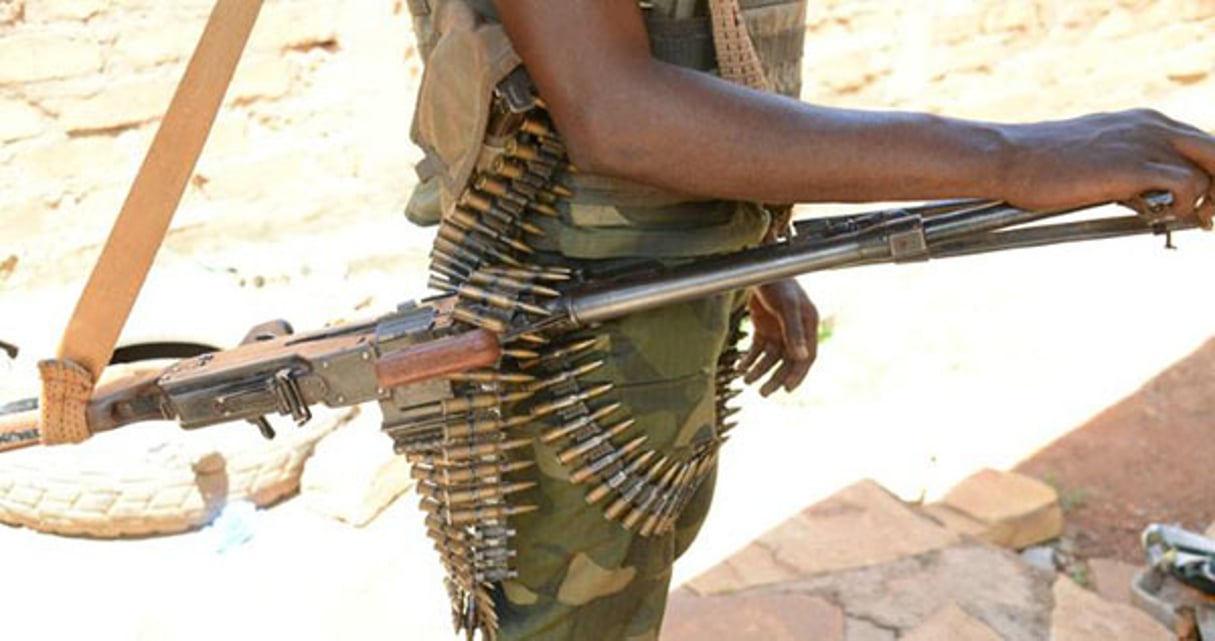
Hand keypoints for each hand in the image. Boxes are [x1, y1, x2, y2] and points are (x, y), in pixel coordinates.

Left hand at [739, 279, 818, 396]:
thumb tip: (802, 358)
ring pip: (770, 358)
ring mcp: (778, 330)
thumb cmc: (779, 282)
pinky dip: (749, 358)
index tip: (787, 389)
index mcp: (808, 326)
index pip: (807, 357)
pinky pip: (757, 349)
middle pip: (788, 361)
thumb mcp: (788, 307)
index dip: (798, 374)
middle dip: (775, 378)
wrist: (759, 266)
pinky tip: (740, 366)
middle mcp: (795, 331)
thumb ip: (794, 332)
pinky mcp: (763, 327)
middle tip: (763, 392)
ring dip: (759, 370)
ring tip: (746, 380)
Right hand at [998, 109, 1214, 228]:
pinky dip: (1183, 205)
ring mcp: (1146, 143)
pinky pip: (1189, 185)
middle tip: (1204, 217)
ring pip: (1211, 170)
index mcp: (1145, 122)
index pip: (1202, 145)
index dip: (1209, 176)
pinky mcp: (1134, 166)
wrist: (1008, 158)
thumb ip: (1124, 168)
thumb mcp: (1092, 158)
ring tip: (1182, 221)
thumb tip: (1142, 194)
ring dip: (1203, 202)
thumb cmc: (1039, 165)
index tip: (1201, 205)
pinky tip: (1157, 216)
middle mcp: (1153, 126)